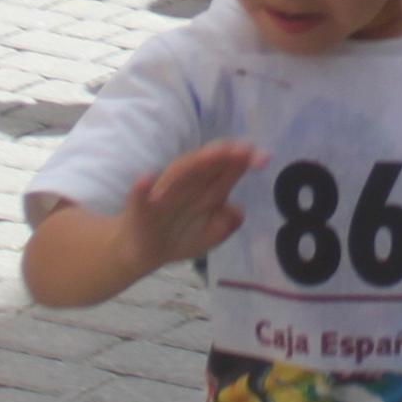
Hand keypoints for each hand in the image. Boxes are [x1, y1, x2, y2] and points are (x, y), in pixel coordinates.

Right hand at [126, 142, 263, 259]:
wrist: (144, 252)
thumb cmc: (182, 236)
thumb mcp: (211, 234)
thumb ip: (227, 223)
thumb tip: (239, 210)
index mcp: (206, 190)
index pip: (226, 169)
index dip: (243, 161)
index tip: (263, 158)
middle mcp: (186, 185)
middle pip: (206, 165)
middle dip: (224, 155)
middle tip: (244, 149)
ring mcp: (161, 193)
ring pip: (177, 174)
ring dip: (193, 163)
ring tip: (212, 155)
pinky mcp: (139, 207)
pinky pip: (138, 195)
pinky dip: (141, 187)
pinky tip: (147, 179)